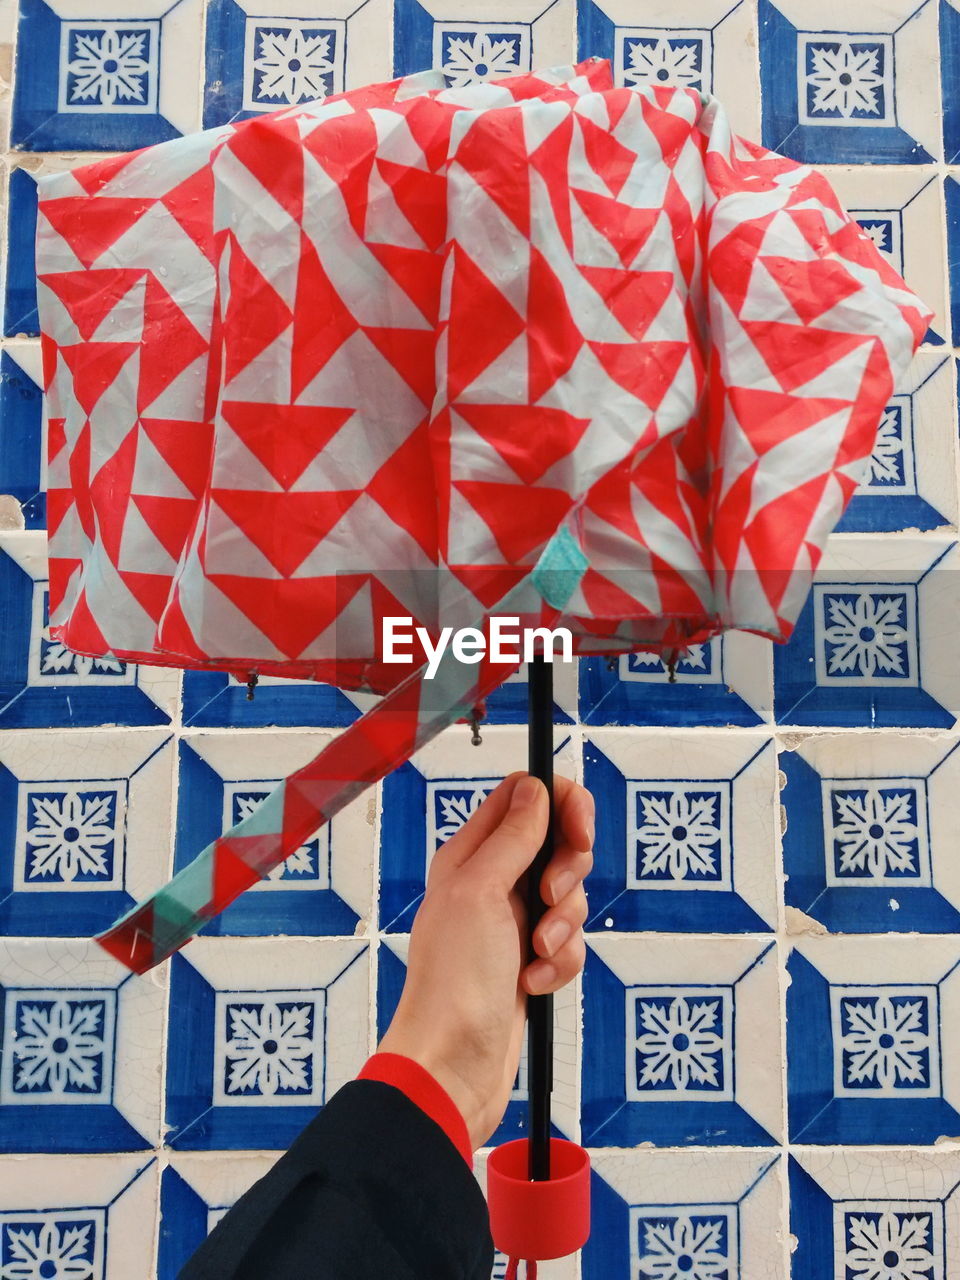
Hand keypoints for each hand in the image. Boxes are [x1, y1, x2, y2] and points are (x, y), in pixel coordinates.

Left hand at [378, 771, 593, 1149]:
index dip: (562, 805)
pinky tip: (534, 984)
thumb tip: (537, 787)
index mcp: (471, 854)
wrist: (452, 1066)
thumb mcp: (480, 893)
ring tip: (534, 955)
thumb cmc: (452, 983)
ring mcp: (512, 923)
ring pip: (569, 897)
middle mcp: (492, 882)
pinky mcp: (530, 960)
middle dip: (569, 873)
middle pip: (558, 844)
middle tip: (548, 898)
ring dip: (563, 928)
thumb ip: (513, 837)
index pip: (525, 796)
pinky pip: (569, 944)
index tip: (579, 832)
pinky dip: (561, 964)